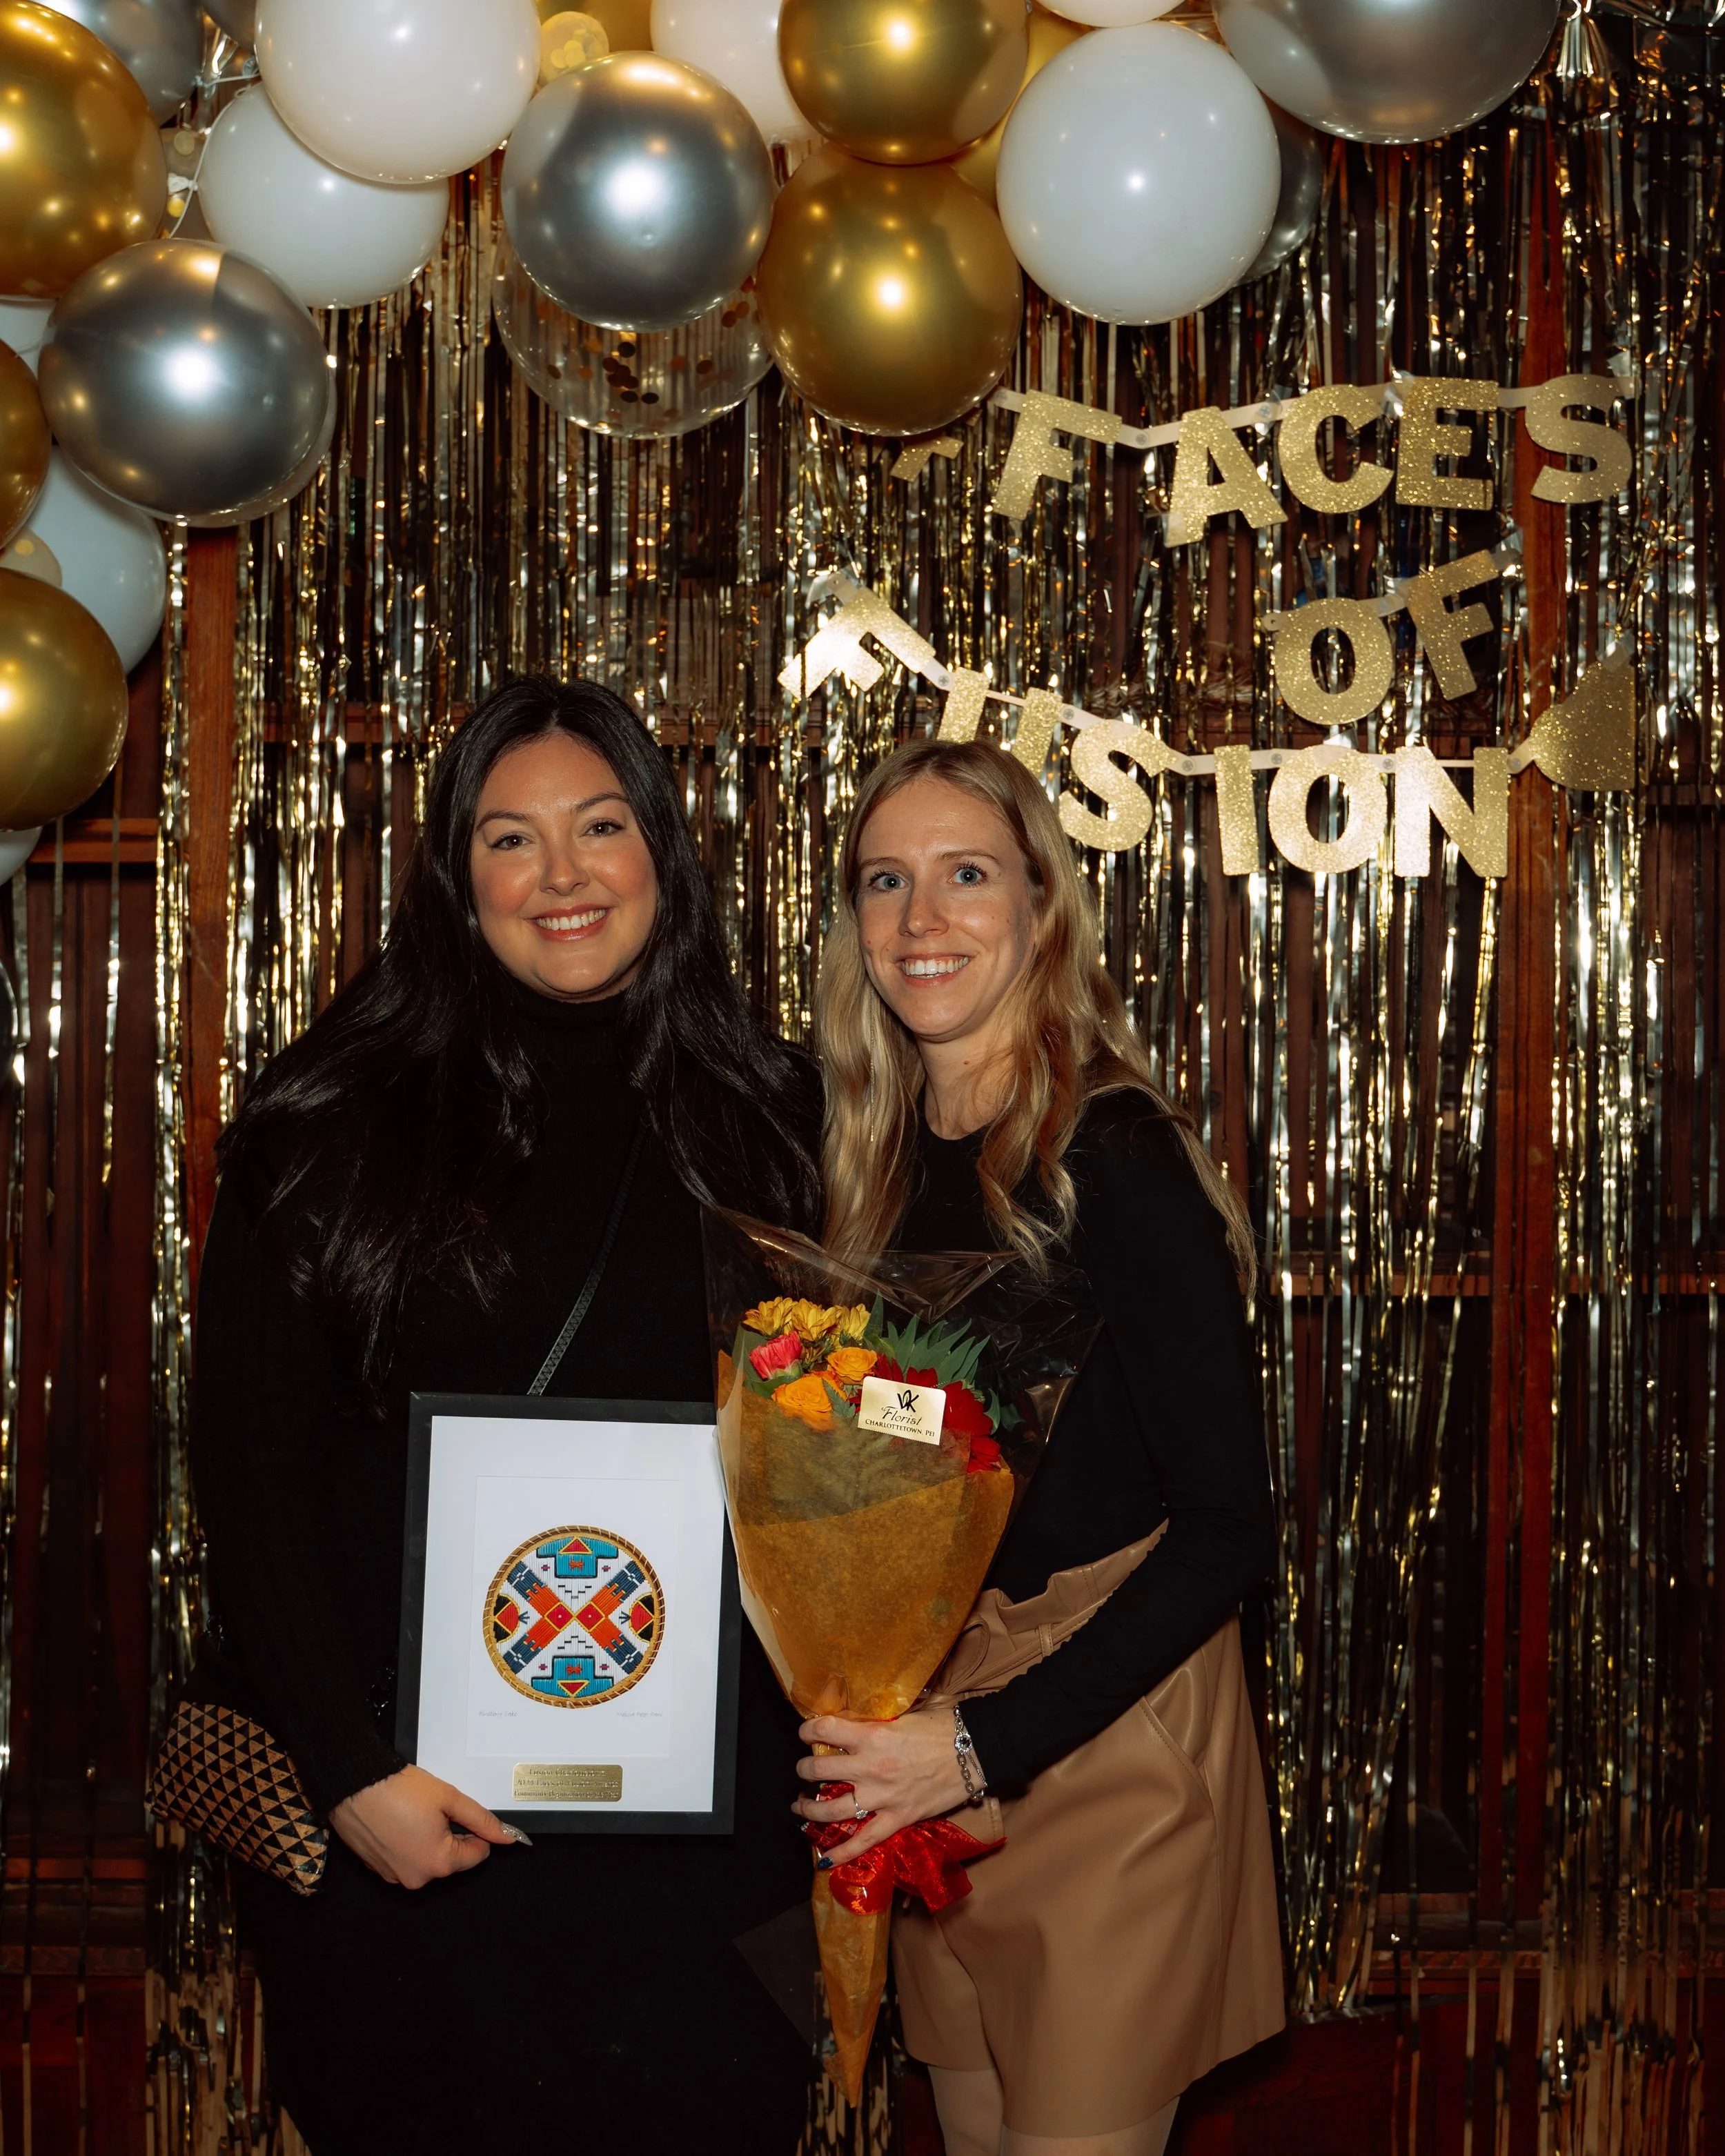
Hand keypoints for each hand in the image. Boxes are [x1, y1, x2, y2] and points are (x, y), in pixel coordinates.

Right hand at [330, 1764, 521, 1888]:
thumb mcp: (449, 1798)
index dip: (475, 1831)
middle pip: (451, 1859)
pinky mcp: (377, 1869)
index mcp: (438, 1864)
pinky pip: (405, 1859)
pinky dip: (406, 1843)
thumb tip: (507, 1836)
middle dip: (449, 1835)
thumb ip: (481, 1820)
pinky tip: (397, 1821)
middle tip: (432, 1809)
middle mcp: (416, 1878)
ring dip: (427, 1839)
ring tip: (412, 1814)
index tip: (461, 1813)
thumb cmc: (399, 1789)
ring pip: (427, 1859)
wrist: (353, 1785)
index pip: (477, 1855)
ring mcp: (394, 1876)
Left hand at [792, 1709, 970, 1865]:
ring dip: (809, 1809)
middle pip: (819, 1771)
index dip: (808, 1729)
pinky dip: (842, 1854)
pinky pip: (864, 1842)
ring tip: (799, 1807)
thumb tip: (859, 1716)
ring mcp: (883, 1797)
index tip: (806, 1731)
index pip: (824, 1730)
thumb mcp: (906, 1712)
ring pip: (831, 1810)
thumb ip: (879, 1718)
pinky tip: (823, 1860)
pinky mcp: (898, 1818)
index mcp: (872, 1735)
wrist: (977, 1750)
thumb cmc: (945, 1724)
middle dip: (805, 1768)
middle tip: (804, 1769)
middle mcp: (870, 1767)